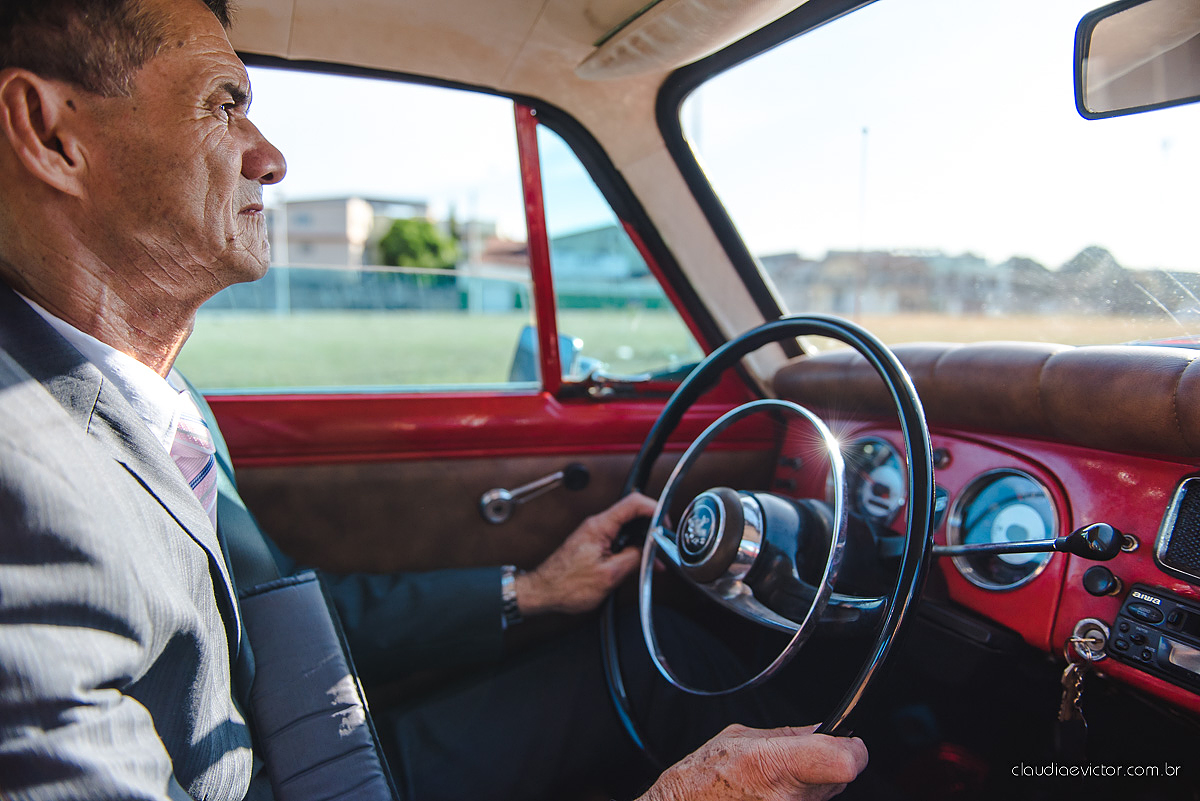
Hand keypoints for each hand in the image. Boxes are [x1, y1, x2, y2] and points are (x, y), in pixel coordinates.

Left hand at [514, 492, 656, 615]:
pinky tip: (636, 562)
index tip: (665, 523)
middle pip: (632, 513)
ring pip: (626, 528)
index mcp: (600, 526)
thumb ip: (633, 558)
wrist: (543, 592)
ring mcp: (594, 533)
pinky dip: (630, 547)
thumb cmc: (566, 585)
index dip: (654, 509)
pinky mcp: (593, 543)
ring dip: (641, 541)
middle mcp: (596, 525)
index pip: (633, 503)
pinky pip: (617, 538)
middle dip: (651, 528)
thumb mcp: (609, 575)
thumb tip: (647, 551)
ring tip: (651, 560)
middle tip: (661, 545)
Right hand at [638, 724, 867, 800]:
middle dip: (829, 763)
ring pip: (826, 795)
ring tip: (777, 780)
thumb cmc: (702, 778)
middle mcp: (787, 798)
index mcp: (775, 765)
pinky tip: (772, 794)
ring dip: (813, 785)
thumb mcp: (741, 737)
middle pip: (841, 778)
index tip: (847, 740)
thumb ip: (788, 736)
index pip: (847, 761)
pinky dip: (799, 797)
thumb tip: (822, 731)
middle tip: (798, 759)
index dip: (853, 747)